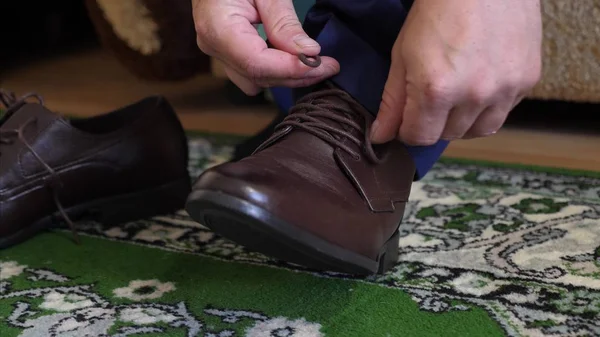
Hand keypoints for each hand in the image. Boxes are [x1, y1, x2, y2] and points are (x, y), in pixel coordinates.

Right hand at [192, 0, 339, 95]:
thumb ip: (283, 21)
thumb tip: (309, 53)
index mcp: (217, 27)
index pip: (256, 63)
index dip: (291, 69)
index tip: (322, 64)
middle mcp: (213, 47)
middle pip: (258, 76)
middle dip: (296, 76)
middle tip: (330, 66)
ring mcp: (217, 52)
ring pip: (255, 81)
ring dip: (286, 76)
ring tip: (315, 64)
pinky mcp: (225, 53)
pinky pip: (251, 72)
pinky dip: (275, 70)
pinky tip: (294, 60)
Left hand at [372, 0, 541, 144]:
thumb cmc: (437, 11)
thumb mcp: (403, 54)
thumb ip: (393, 101)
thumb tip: (380, 136)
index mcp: (437, 89)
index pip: (420, 138)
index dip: (409, 130)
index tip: (407, 119)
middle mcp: (474, 94)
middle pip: (448, 135)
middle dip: (434, 123)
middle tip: (432, 97)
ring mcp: (505, 89)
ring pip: (479, 130)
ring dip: (463, 121)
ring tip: (457, 94)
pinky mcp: (528, 80)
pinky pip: (504, 112)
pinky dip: (489, 106)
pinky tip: (481, 82)